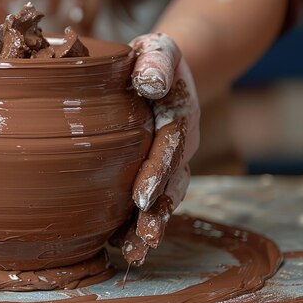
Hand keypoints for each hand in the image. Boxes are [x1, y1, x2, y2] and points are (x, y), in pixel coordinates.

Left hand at [112, 33, 199, 265]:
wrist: (161, 70)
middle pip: (172, 182)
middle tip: (142, 239)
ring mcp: (172, 160)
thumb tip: (149, 82)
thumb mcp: (158, 50)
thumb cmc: (152, 59)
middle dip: (157, 213)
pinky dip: (139, 221)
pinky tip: (121, 243)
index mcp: (180, 116)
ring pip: (165, 197)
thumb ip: (156, 63)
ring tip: (134, 251)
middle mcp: (181, 143)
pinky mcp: (158, 169)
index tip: (140, 198)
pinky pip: (153, 197)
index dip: (156, 173)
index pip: (170, 147)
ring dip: (151, 225)